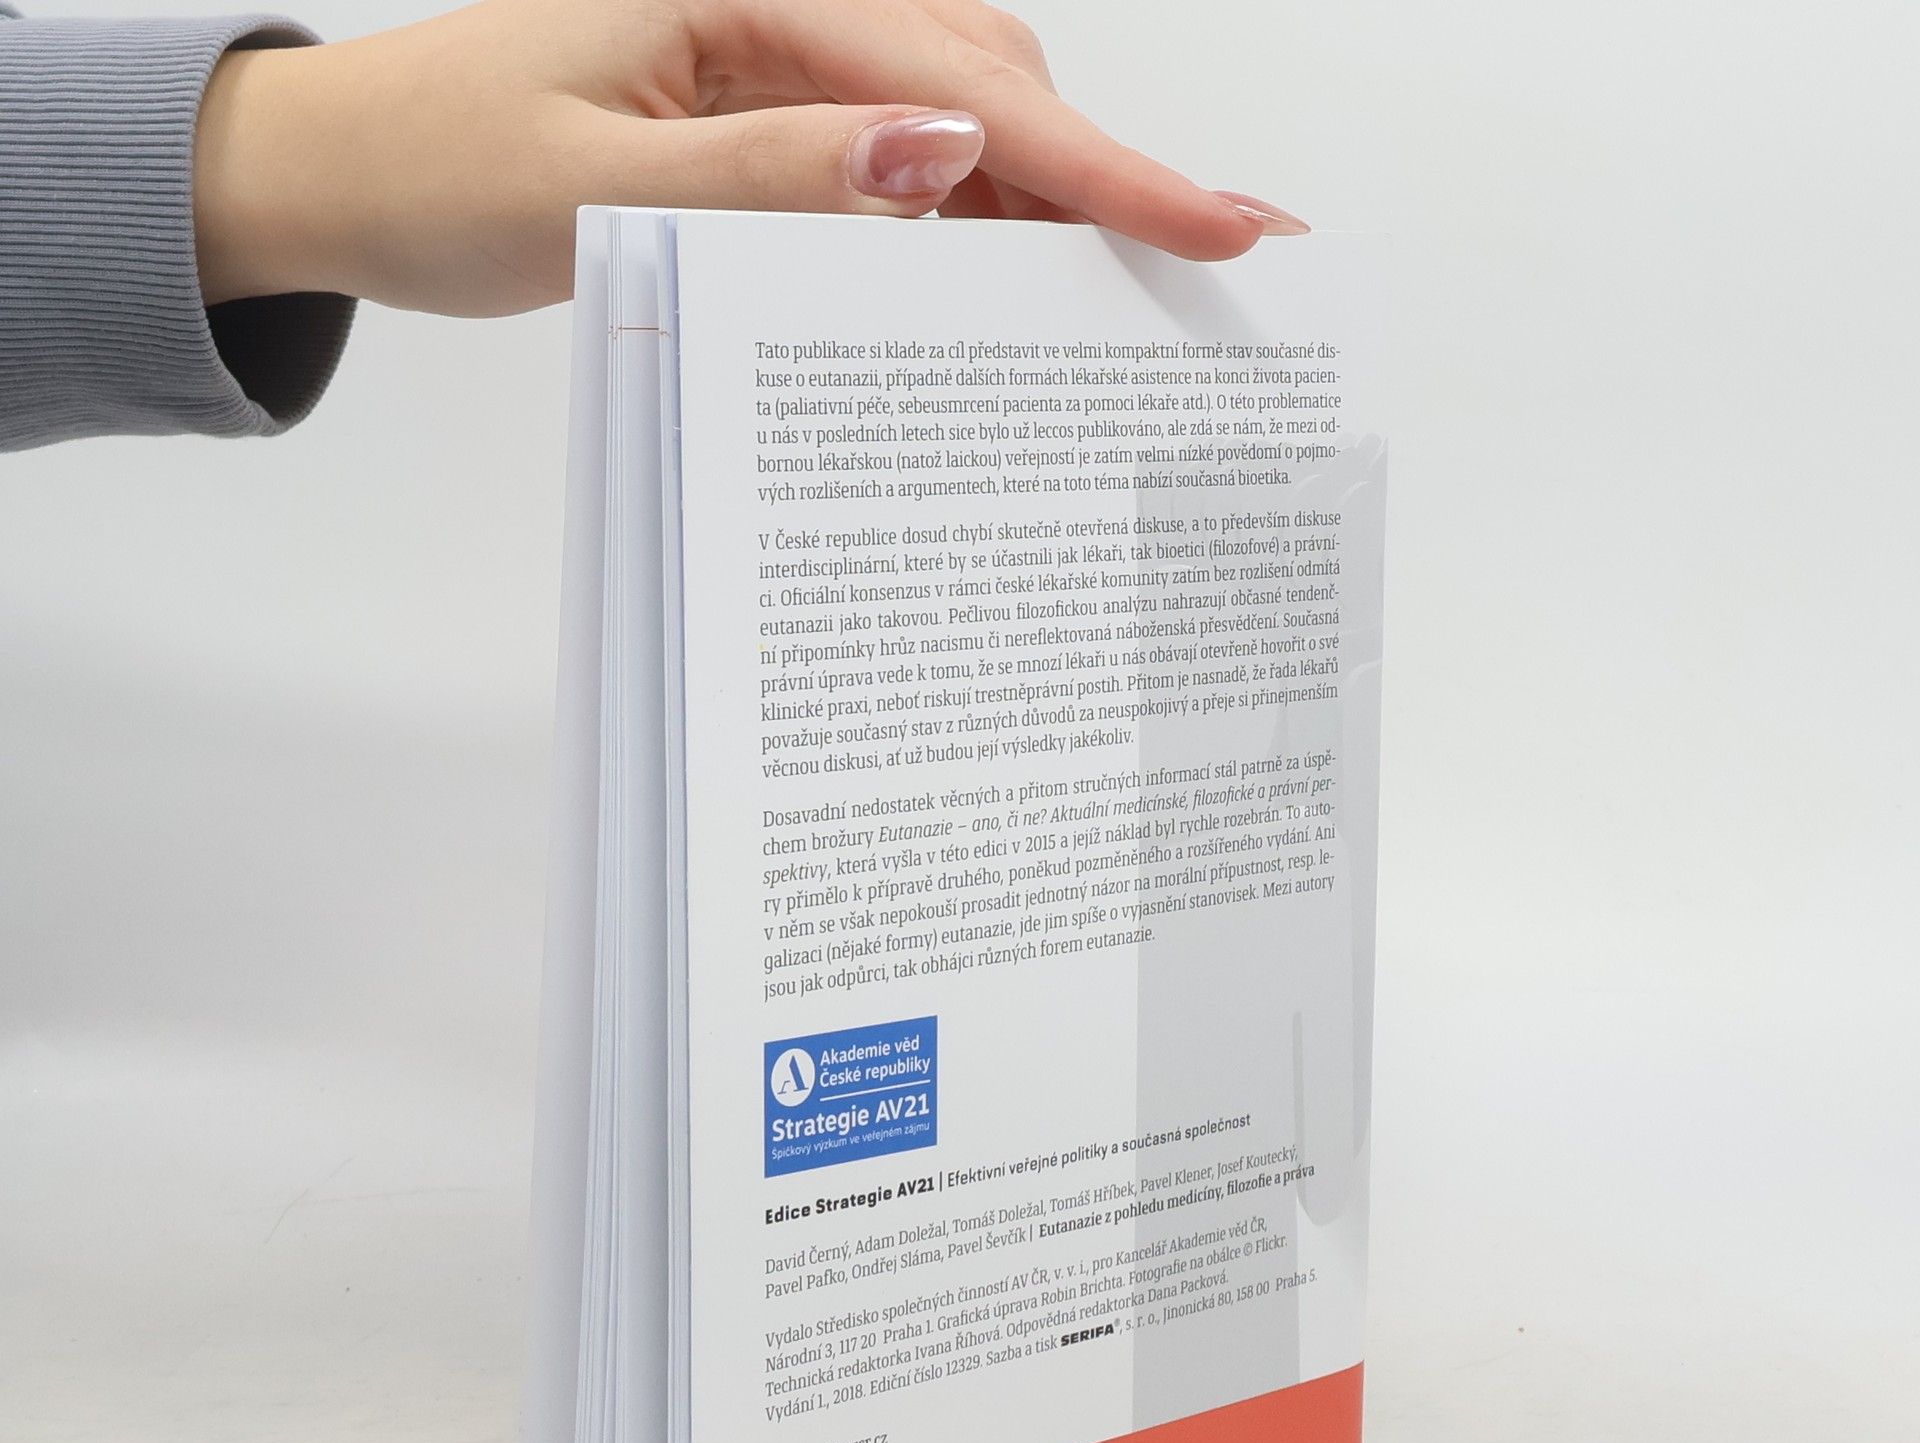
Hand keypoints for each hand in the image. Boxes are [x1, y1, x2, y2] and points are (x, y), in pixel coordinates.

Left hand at [191, 0, 1308, 315]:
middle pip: (993, 77)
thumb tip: (942, 154)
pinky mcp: (764, 108)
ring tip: (1138, 292)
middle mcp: (781, 0)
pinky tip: (1007, 277)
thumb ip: (775, 174)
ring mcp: (777, 52)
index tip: (1215, 225)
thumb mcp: (598, 186)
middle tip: (1220, 267)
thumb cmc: (440, 167)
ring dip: (1044, 200)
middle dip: (1105, 178)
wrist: (347, 170)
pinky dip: (962, 215)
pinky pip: (896, 153)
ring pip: (960, 111)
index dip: (1098, 162)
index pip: (964, 79)